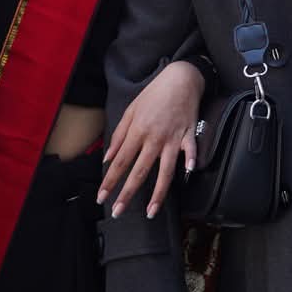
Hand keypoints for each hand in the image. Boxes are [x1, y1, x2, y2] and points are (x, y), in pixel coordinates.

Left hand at [101, 59, 204, 217]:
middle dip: (127, 194)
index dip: (109, 181)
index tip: (101, 198)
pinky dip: (189, 161)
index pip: (119, 162)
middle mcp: (153, 138)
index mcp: (137, 131)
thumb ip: (118, 136)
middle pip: (139, 171)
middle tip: (118, 212)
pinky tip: (187, 174)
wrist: (180, 78)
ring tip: (151, 211)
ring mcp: (173, 138)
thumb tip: (107, 158)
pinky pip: (190, 151)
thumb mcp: (130, 111)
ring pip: (165, 170)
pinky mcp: (189, 135)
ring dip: (157, 193)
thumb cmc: (154, 94)